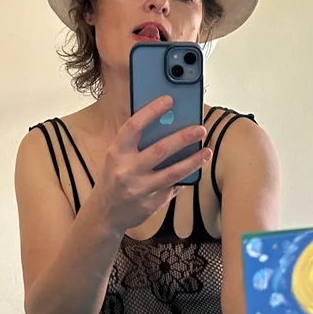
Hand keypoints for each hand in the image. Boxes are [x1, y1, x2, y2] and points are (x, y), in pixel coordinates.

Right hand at [90, 96, 210, 234]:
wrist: (106, 213)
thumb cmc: (115, 177)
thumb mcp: (118, 157)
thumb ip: (137, 143)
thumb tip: (169, 123)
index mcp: (116, 153)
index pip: (134, 127)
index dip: (151, 111)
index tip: (169, 100)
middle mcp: (126, 171)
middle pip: (160, 150)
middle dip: (183, 138)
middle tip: (200, 128)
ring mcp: (139, 189)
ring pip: (173, 173)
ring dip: (193, 161)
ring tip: (207, 151)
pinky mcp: (151, 204)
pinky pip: (173, 187)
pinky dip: (184, 177)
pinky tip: (193, 169)